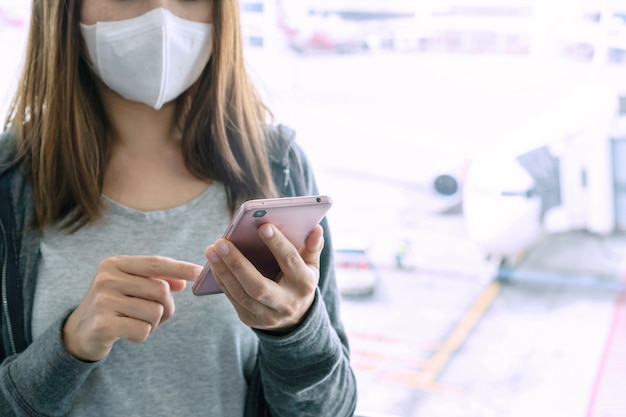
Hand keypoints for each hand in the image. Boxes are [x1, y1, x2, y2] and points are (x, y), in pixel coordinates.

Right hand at [63, 256, 201, 361]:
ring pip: (155, 312)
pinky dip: (142, 335)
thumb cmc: (113, 305)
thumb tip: (184, 281)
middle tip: (156, 315)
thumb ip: (156, 280)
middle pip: (161, 291)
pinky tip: (128, 332)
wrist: (78, 331)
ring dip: (153, 323)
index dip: (180, 267)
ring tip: (137, 322)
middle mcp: (107, 278)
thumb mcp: (130, 286)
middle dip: (166, 307)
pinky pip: (143, 330)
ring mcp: (103, 300)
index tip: (200, 271)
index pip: (156, 263)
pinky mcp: (103, 324)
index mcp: (115, 264)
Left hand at [205, 224, 323, 332]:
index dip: (278, 245)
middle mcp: (287, 304)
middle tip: (221, 242)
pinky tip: (214, 264)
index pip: (290, 262)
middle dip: (238, 263)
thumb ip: (312, 247)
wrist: (295, 318)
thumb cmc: (300, 281)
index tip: (263, 226)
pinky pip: (233, 300)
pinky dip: (222, 280)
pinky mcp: (251, 320)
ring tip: (212, 250)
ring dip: (223, 271)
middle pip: (258, 286)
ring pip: (242, 294)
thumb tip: (316, 229)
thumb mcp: (311, 266)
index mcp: (304, 284)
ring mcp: (268, 316)